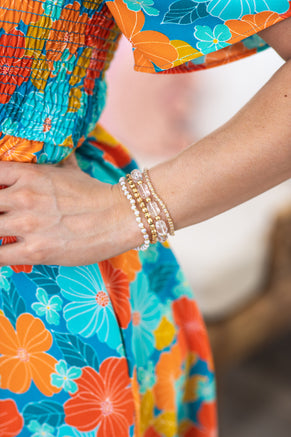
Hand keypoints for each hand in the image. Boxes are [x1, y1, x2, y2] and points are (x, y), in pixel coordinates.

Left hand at [0, 154, 141, 265]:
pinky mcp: (34, 251)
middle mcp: (22, 197)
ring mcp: (27, 225)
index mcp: (28, 174)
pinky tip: (5, 251)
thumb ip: (55, 160)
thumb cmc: (96, 193)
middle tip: (5, 216)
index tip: (1, 195)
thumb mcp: (71, 169)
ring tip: (7, 235)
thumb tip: (55, 148)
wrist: (121, 217)